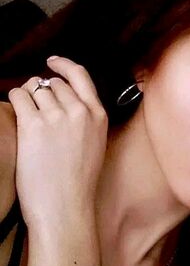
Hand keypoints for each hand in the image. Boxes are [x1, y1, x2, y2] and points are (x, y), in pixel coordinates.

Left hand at [8, 57, 107, 231]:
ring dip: (28, 99)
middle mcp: (79, 111)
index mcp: (97, 115)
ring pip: (34, 89)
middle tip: (36, 109)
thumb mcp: (95, 143)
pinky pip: (18, 97)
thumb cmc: (78, 179)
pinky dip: (15, 102)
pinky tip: (18, 118)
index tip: (52, 62)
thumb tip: (62, 100)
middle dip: (42, 91)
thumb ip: (85, 118)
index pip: (80, 76)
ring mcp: (56, 117)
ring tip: (28, 119)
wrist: (65, 204)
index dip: (64, 65)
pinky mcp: (33, 125)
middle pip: (53, 83)